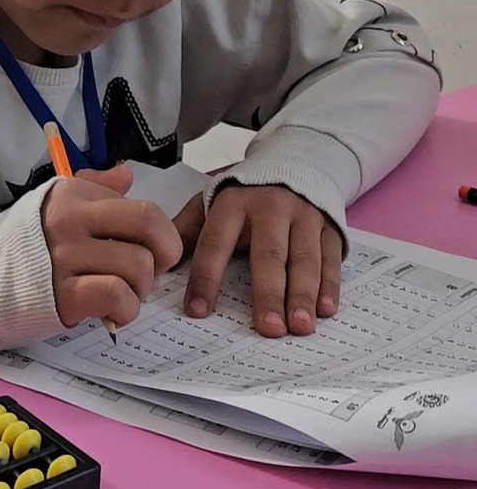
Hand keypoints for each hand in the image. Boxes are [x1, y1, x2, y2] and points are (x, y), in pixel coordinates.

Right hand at [42, 164, 182, 329]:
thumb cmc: (24, 248)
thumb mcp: (54, 206)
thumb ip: (94, 188)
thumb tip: (126, 174)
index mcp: (74, 195)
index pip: (143, 208)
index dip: (160, 236)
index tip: (149, 253)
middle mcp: (70, 220)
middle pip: (149, 228)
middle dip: (164, 256)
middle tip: (147, 273)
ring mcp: (65, 256)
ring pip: (138, 265)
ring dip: (141, 288)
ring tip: (122, 294)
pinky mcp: (62, 294)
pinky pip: (116, 294)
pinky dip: (125, 308)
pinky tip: (114, 312)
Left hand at [173, 184, 342, 337]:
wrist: (295, 159)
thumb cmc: (245, 194)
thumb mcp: (210, 200)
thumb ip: (186, 229)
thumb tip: (156, 263)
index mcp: (232, 204)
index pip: (215, 243)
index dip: (206, 277)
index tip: (198, 311)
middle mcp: (271, 208)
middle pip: (268, 256)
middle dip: (268, 294)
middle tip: (268, 329)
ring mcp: (304, 216)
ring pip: (304, 259)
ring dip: (303, 295)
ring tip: (300, 327)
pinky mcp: (329, 226)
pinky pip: (330, 258)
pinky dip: (330, 285)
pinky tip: (326, 310)